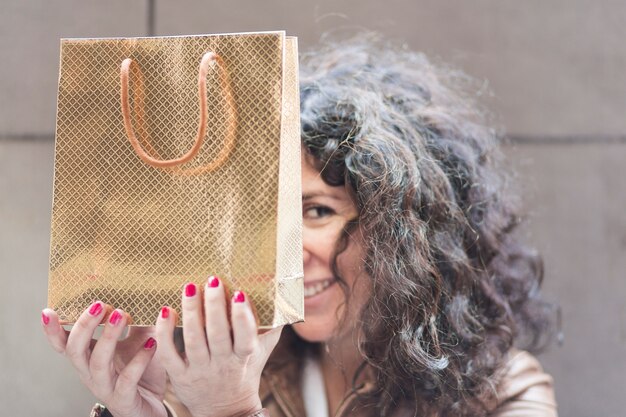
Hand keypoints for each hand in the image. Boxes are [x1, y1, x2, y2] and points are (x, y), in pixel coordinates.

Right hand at [42, 304, 167, 416]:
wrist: (153, 410)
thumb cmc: (142, 374)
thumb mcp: (137, 343)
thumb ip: (135, 323)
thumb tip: (139, 295)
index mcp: (89, 358)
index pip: (65, 344)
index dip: (53, 330)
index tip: (48, 310)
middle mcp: (91, 373)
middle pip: (75, 350)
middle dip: (84, 325)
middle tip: (100, 305)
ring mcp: (106, 387)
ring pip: (98, 362)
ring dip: (108, 337)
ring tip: (122, 315)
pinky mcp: (124, 399)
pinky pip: (128, 379)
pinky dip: (139, 359)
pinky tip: (151, 343)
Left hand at [155, 276, 281, 416]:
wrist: (225, 410)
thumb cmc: (246, 371)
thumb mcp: (262, 351)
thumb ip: (272, 326)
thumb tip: (282, 295)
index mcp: (244, 358)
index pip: (246, 338)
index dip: (243, 318)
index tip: (240, 294)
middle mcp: (222, 365)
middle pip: (217, 335)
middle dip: (215, 306)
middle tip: (213, 280)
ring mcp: (199, 371)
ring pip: (193, 340)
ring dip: (191, 312)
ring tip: (190, 287)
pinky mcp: (179, 376)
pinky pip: (169, 353)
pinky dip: (165, 333)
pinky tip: (166, 311)